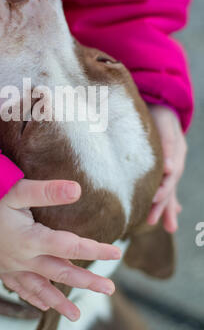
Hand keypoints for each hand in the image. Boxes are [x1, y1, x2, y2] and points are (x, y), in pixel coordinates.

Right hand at [0, 179, 120, 321]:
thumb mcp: (16, 191)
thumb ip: (47, 192)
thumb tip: (77, 189)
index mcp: (30, 239)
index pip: (70, 246)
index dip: (95, 250)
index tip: (116, 253)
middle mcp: (23, 258)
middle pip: (61, 273)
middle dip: (86, 281)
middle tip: (109, 289)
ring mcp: (11, 266)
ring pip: (40, 288)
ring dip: (60, 300)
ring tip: (77, 314)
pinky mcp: (1, 267)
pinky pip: (19, 288)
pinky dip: (33, 298)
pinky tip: (42, 305)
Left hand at [147, 105, 186, 232]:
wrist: (161, 103)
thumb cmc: (160, 112)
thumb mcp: (165, 122)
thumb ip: (168, 143)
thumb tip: (168, 168)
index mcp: (175, 154)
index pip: (170, 176)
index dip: (163, 189)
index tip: (154, 198)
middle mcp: (174, 163)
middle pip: (169, 188)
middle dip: (163, 206)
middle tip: (153, 221)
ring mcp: (169, 165)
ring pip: (168, 190)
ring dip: (165, 207)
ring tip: (166, 226)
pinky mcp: (161, 165)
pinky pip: (164, 185)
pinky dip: (165, 199)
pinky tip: (165, 210)